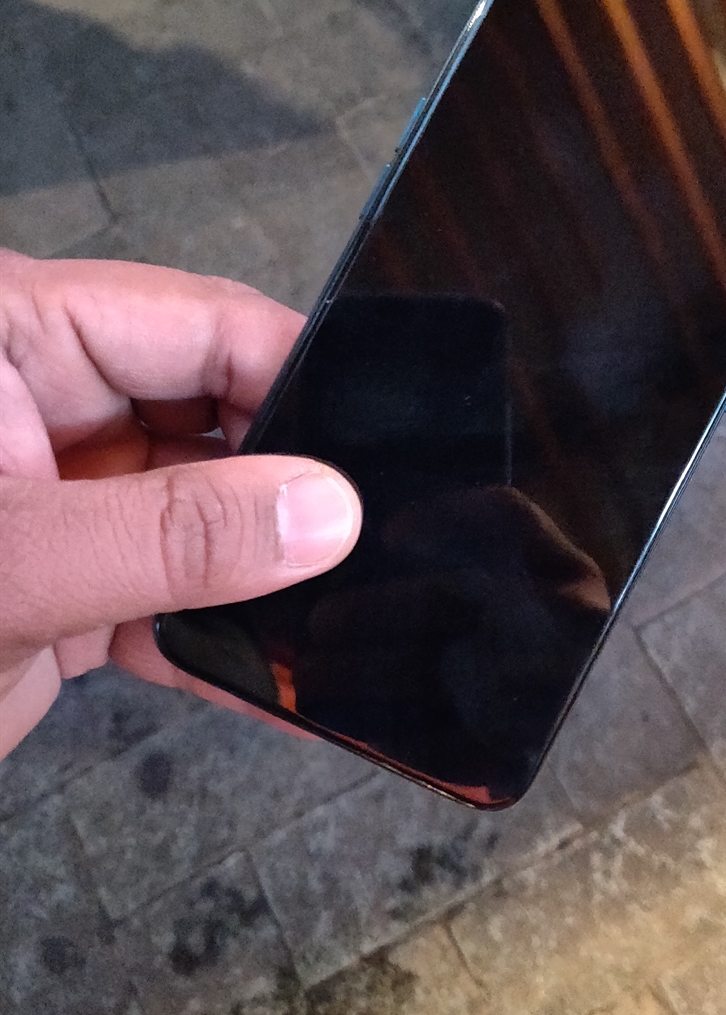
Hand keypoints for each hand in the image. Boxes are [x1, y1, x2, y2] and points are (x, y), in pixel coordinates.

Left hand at [0, 251, 361, 758]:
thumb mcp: (4, 565)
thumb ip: (167, 534)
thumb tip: (329, 512)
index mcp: (11, 335)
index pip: (197, 325)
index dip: (299, 378)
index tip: (391, 450)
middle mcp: (44, 400)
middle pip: (214, 417)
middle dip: (295, 484)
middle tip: (396, 543)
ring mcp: (57, 494)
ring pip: (200, 511)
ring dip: (265, 575)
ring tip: (363, 619)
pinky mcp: (60, 582)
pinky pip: (165, 594)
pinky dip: (218, 642)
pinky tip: (289, 689)